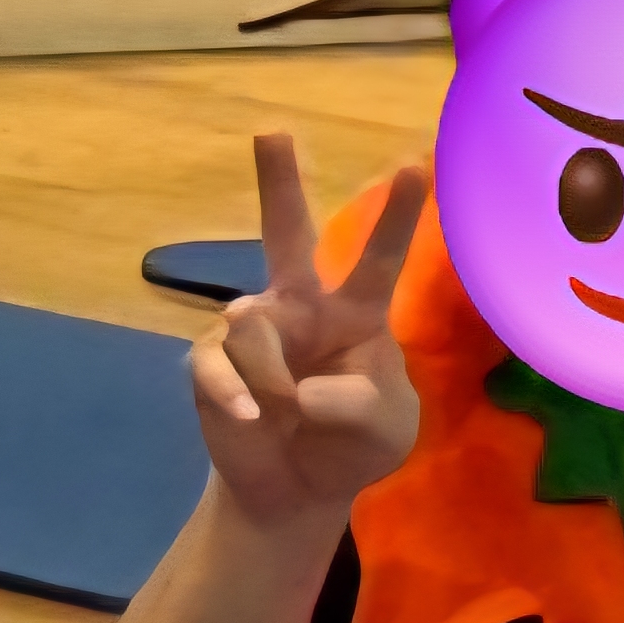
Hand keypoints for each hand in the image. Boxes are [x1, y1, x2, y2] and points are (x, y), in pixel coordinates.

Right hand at [190, 134, 426, 528]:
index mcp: (354, 313)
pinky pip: (215, 364)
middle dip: (278, 182)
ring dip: (272, 378)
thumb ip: (361, 404)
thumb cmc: (352, 446)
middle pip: (285, 234)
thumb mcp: (386, 429)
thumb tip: (299, 390)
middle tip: (272, 132)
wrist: (297, 490)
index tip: (413, 167)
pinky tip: (250, 417)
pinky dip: (235, 394)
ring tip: (283, 415)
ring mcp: (251, 332)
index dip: (396, 216)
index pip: (377, 259)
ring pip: (249, 326)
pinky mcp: (210, 362)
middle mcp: (300, 307)